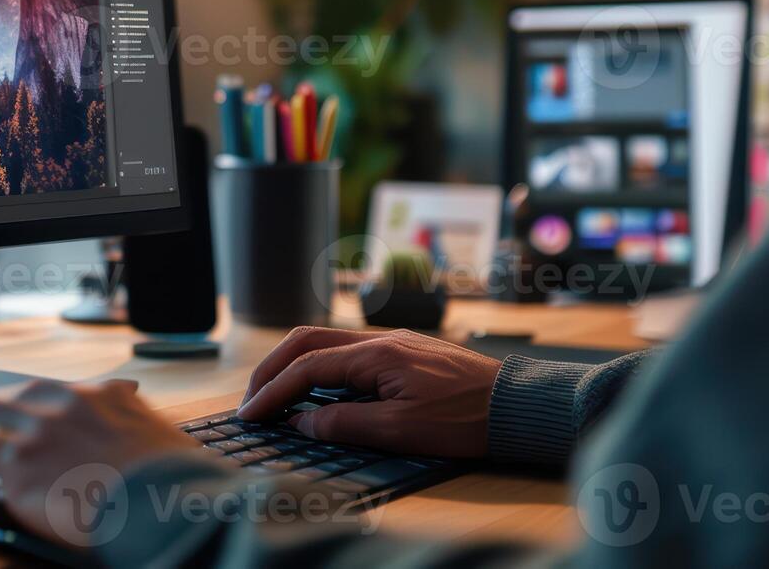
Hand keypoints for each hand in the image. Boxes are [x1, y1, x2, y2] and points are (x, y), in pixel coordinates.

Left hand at [0, 379, 197, 545]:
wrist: (160, 505)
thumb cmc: (174, 486)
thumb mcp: (167, 441)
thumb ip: (142, 430)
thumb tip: (146, 444)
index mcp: (106, 396)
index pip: (66, 394)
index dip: (47, 411)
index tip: (41, 425)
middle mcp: (66, 403)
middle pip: (20, 397)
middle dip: (4, 416)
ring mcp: (37, 429)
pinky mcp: (16, 463)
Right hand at [236, 327, 500, 457]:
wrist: (518, 404)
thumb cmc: (467, 418)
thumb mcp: (402, 430)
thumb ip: (346, 424)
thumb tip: (302, 422)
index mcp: (376, 354)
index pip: (306, 368)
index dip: (272, 391)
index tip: (250, 413)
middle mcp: (379, 339)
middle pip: (306, 342)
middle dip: (271, 369)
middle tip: (252, 400)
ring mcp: (390, 341)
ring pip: (324, 342)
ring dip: (292, 365)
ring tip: (275, 395)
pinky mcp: (401, 351)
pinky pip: (345, 350)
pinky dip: (317, 366)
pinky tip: (316, 390)